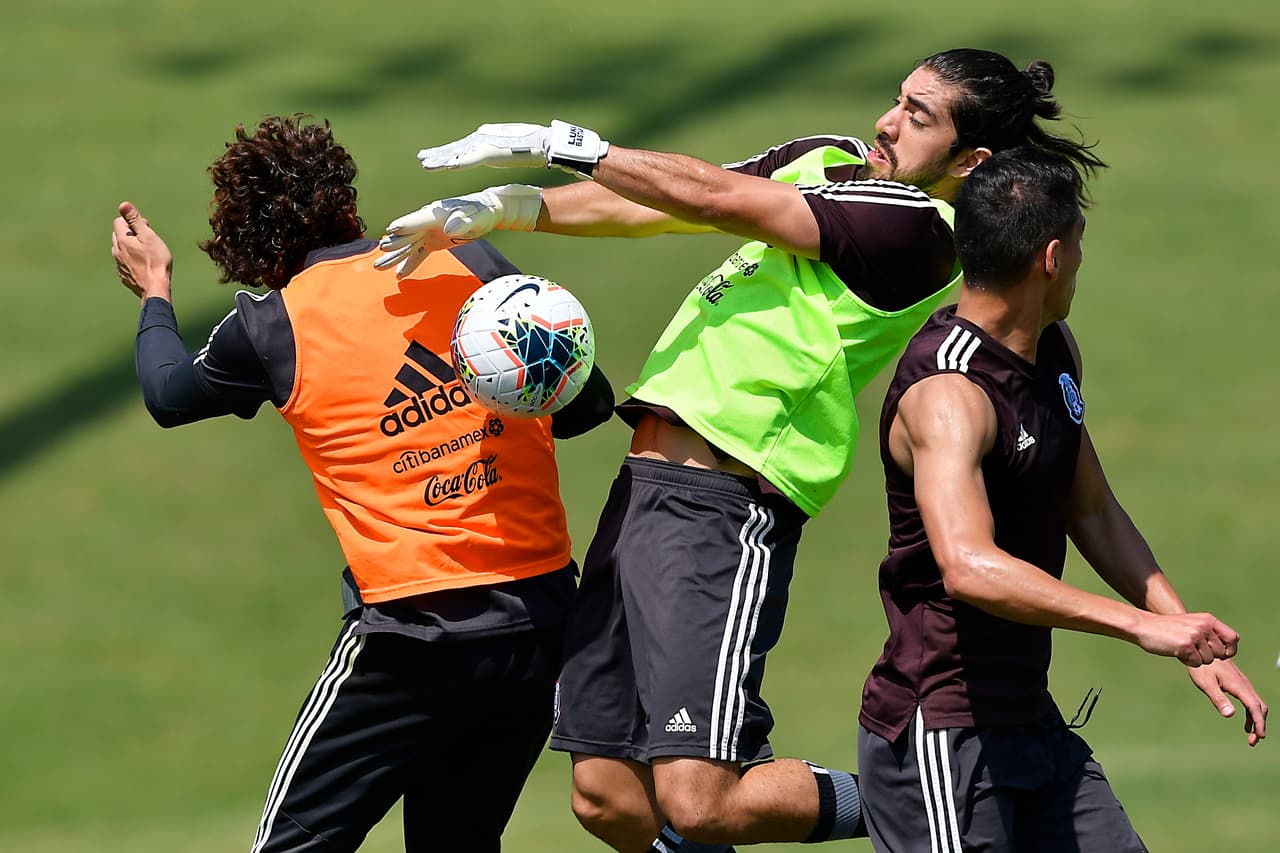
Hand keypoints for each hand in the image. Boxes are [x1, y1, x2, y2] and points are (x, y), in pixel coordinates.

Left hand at [112, 201, 172, 300]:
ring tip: (146, 253)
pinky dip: (131, 260)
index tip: (146, 228)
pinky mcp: (123, 275)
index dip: (133, 222)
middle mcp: (116, 251)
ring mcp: (119, 264)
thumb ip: (135, 221)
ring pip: (120, 249)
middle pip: (119, 235)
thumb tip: (123, 205)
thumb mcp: (149, 237)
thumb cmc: (156, 262)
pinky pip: (124, 263)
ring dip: (130, 247)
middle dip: (130, 234)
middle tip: (148, 240)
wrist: (155, 288)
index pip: (119, 222)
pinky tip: (143, 266)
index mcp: (122, 240)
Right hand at [375, 184, 542, 277]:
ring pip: (409, 246)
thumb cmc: (483, 211)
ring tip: (378, 267)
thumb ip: (463, 221)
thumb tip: (449, 228)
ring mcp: (429, 231)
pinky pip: (419, 254)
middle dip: (395, 243)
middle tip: (381, 250)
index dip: (406, 225)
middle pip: (408, 234)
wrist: (488, 211)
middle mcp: (428, 221)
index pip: (419, 219)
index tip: (392, 230)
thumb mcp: (476, 216)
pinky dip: (409, 264)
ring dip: (395, 257)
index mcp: (436, 213)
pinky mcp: (433, 241)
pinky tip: (399, 276)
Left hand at [417, 120, 608, 175]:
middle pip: (459, 148)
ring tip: (426, 163)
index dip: (451, 152)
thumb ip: (512, 154)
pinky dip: (457, 163)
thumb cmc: (540, 147)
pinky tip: (444, 168)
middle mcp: (487, 139)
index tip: (437, 158)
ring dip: (442, 159)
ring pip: (460, 152)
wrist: (552, 142)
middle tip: (423, 159)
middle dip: (441, 154)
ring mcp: (489, 143)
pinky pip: (470, 159)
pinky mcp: (493, 151)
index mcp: (493, 140)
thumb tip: (516, 158)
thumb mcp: (521, 150)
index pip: (467, 147)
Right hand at [1134, 611, 1238, 665]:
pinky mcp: (1186, 645)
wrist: (1143, 625)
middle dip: (1208, 656)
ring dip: (1196, 659)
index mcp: (1208, 619)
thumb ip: (1208, 633)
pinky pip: (1196, 663)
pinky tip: (1176, 651)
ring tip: (1181, 648)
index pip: (1233, 638)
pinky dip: (1187, 661)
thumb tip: (1226, 652)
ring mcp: (1195, 635)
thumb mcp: (1191, 624)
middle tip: (1192, 649)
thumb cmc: (1167, 629)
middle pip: (1220, 653)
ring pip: (1208, 660)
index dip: (1230, 650)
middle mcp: (1204, 626)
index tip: (1221, 655)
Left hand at [1187, 659, 1267, 745]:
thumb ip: (1219, 699)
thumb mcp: (1207, 684)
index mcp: (1239, 686)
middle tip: (1253, 741)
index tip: (1260, 736)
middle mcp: (1244, 685)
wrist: (1200, 650)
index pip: (1254, 707)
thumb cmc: (1201, 668)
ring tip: (1251, 737)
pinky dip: (1251, 714)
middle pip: (1260, 707)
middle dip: (1260, 725)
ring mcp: (1243, 684)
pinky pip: (1250, 701)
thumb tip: (1231, 715)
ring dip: (1257, 721)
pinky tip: (1246, 724)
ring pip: (1257, 705)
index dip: (1259, 722)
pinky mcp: (1238, 684)